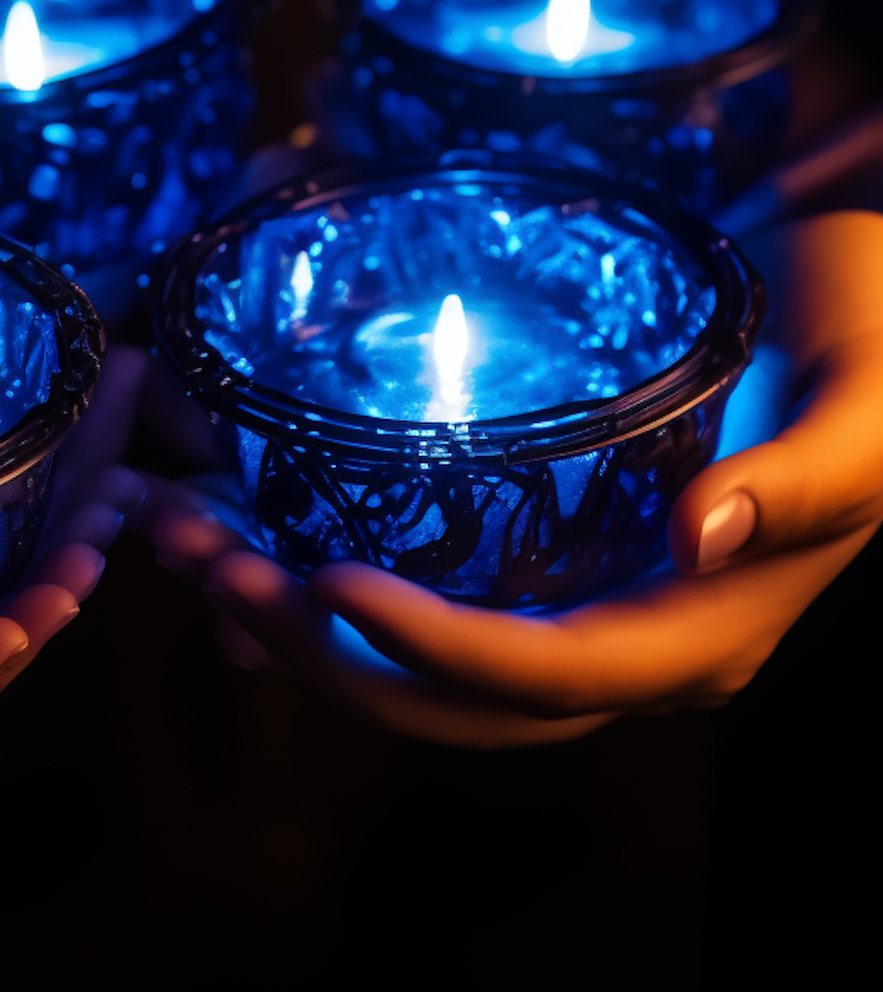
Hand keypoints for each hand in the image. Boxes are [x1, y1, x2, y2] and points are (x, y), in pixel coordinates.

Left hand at [138, 213, 882, 746]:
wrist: (866, 293)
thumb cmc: (875, 324)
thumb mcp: (865, 395)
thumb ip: (805, 477)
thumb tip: (699, 539)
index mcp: (702, 626)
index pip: (551, 678)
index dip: (436, 650)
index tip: (323, 587)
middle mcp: (628, 635)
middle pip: (455, 697)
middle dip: (319, 650)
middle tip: (199, 560)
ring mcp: (577, 594)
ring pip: (417, 657)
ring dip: (292, 618)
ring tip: (179, 537)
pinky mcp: (540, 541)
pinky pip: (419, 589)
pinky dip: (318, 573)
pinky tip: (232, 525)